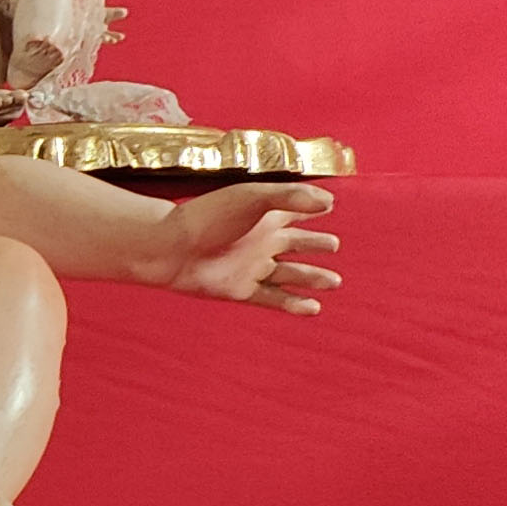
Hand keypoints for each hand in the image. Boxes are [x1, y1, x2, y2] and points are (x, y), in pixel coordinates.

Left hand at [151, 183, 341, 313]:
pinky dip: (294, 305)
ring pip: (290, 275)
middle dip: (316, 245)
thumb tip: (328, 201)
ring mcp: (252, 268)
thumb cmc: (209, 216)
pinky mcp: (242, 290)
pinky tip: (313, 308)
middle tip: (334, 245)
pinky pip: (273, 299)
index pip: (294, 211)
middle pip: (296, 245)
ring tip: (334, 282)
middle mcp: (260, 242)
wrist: (172, 247)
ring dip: (312, 278)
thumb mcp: (253, 197)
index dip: (311, 208)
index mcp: (264, 217)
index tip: (330, 206)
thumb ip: (290, 197)